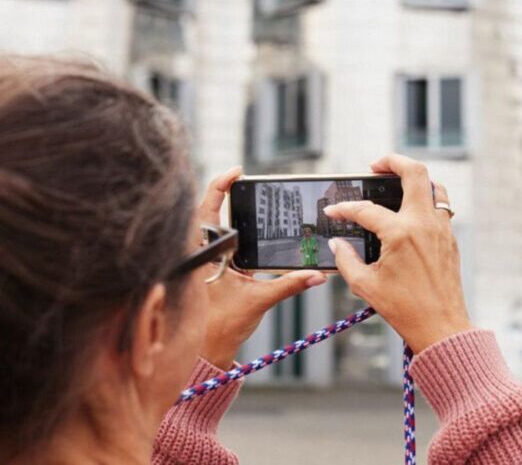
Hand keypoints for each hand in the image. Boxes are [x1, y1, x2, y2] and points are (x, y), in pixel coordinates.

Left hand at [198, 167, 326, 368]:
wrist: (208, 350)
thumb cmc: (223, 325)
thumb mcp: (260, 299)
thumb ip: (290, 284)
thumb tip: (317, 274)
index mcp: (207, 253)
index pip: (208, 209)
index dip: (220, 185)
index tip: (237, 171)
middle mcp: (204, 252)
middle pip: (211, 212)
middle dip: (227, 193)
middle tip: (245, 179)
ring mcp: (208, 261)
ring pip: (217, 227)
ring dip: (231, 212)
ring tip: (249, 196)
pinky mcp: (215, 270)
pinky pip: (224, 243)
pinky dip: (236, 232)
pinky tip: (250, 228)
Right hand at [323, 154, 471, 352]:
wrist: (441, 327)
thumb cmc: (405, 309)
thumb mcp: (366, 285)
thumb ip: (346, 260)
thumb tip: (337, 244)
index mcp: (400, 233)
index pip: (366, 210)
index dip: (344, 208)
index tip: (333, 212)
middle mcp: (424, 224)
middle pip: (415, 172)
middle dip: (393, 161)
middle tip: (375, 166)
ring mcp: (441, 229)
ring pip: (434, 186)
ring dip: (415, 178)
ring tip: (396, 181)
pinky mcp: (450, 239)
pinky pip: (441, 207)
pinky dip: (425, 199)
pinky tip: (410, 210)